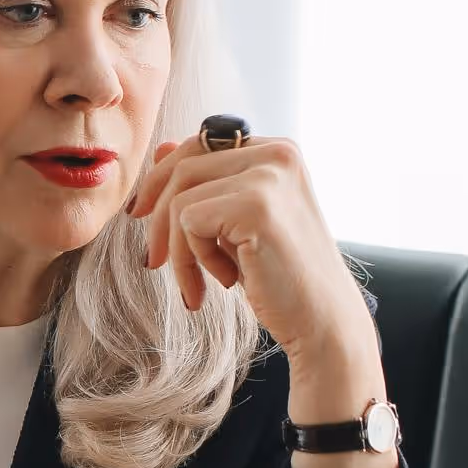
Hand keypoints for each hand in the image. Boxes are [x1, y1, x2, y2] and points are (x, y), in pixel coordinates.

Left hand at [129, 134, 376, 373]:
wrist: (324, 322)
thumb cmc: (283, 277)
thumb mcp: (238, 223)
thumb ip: (207, 184)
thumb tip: (160, 150)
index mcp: (278, 151)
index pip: (200, 145)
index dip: (163, 181)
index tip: (143, 216)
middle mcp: (277, 153)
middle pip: (184, 166)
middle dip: (158, 217)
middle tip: (153, 260)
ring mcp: (268, 176)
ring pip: (180, 198)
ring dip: (179, 250)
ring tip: (200, 283)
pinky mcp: (255, 205)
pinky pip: (188, 221)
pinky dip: (195, 259)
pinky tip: (228, 281)